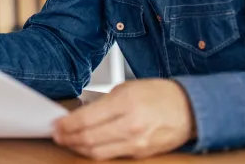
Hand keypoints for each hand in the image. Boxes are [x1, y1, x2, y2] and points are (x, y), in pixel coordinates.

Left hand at [52, 79, 195, 159]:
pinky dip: (95, 151)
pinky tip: (87, 145)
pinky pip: (111, 155)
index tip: (55, 124)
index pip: (85, 119)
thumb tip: (79, 113)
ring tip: (68, 141)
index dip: (66, 124)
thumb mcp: (127, 88)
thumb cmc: (159, 95)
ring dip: (78, 147)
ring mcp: (136, 143)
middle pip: (88, 139)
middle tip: (57, 134)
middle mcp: (131, 125)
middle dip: (67, 138)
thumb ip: (102, 102)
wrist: (189, 109)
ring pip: (97, 152)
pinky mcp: (140, 154)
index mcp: (126, 103)